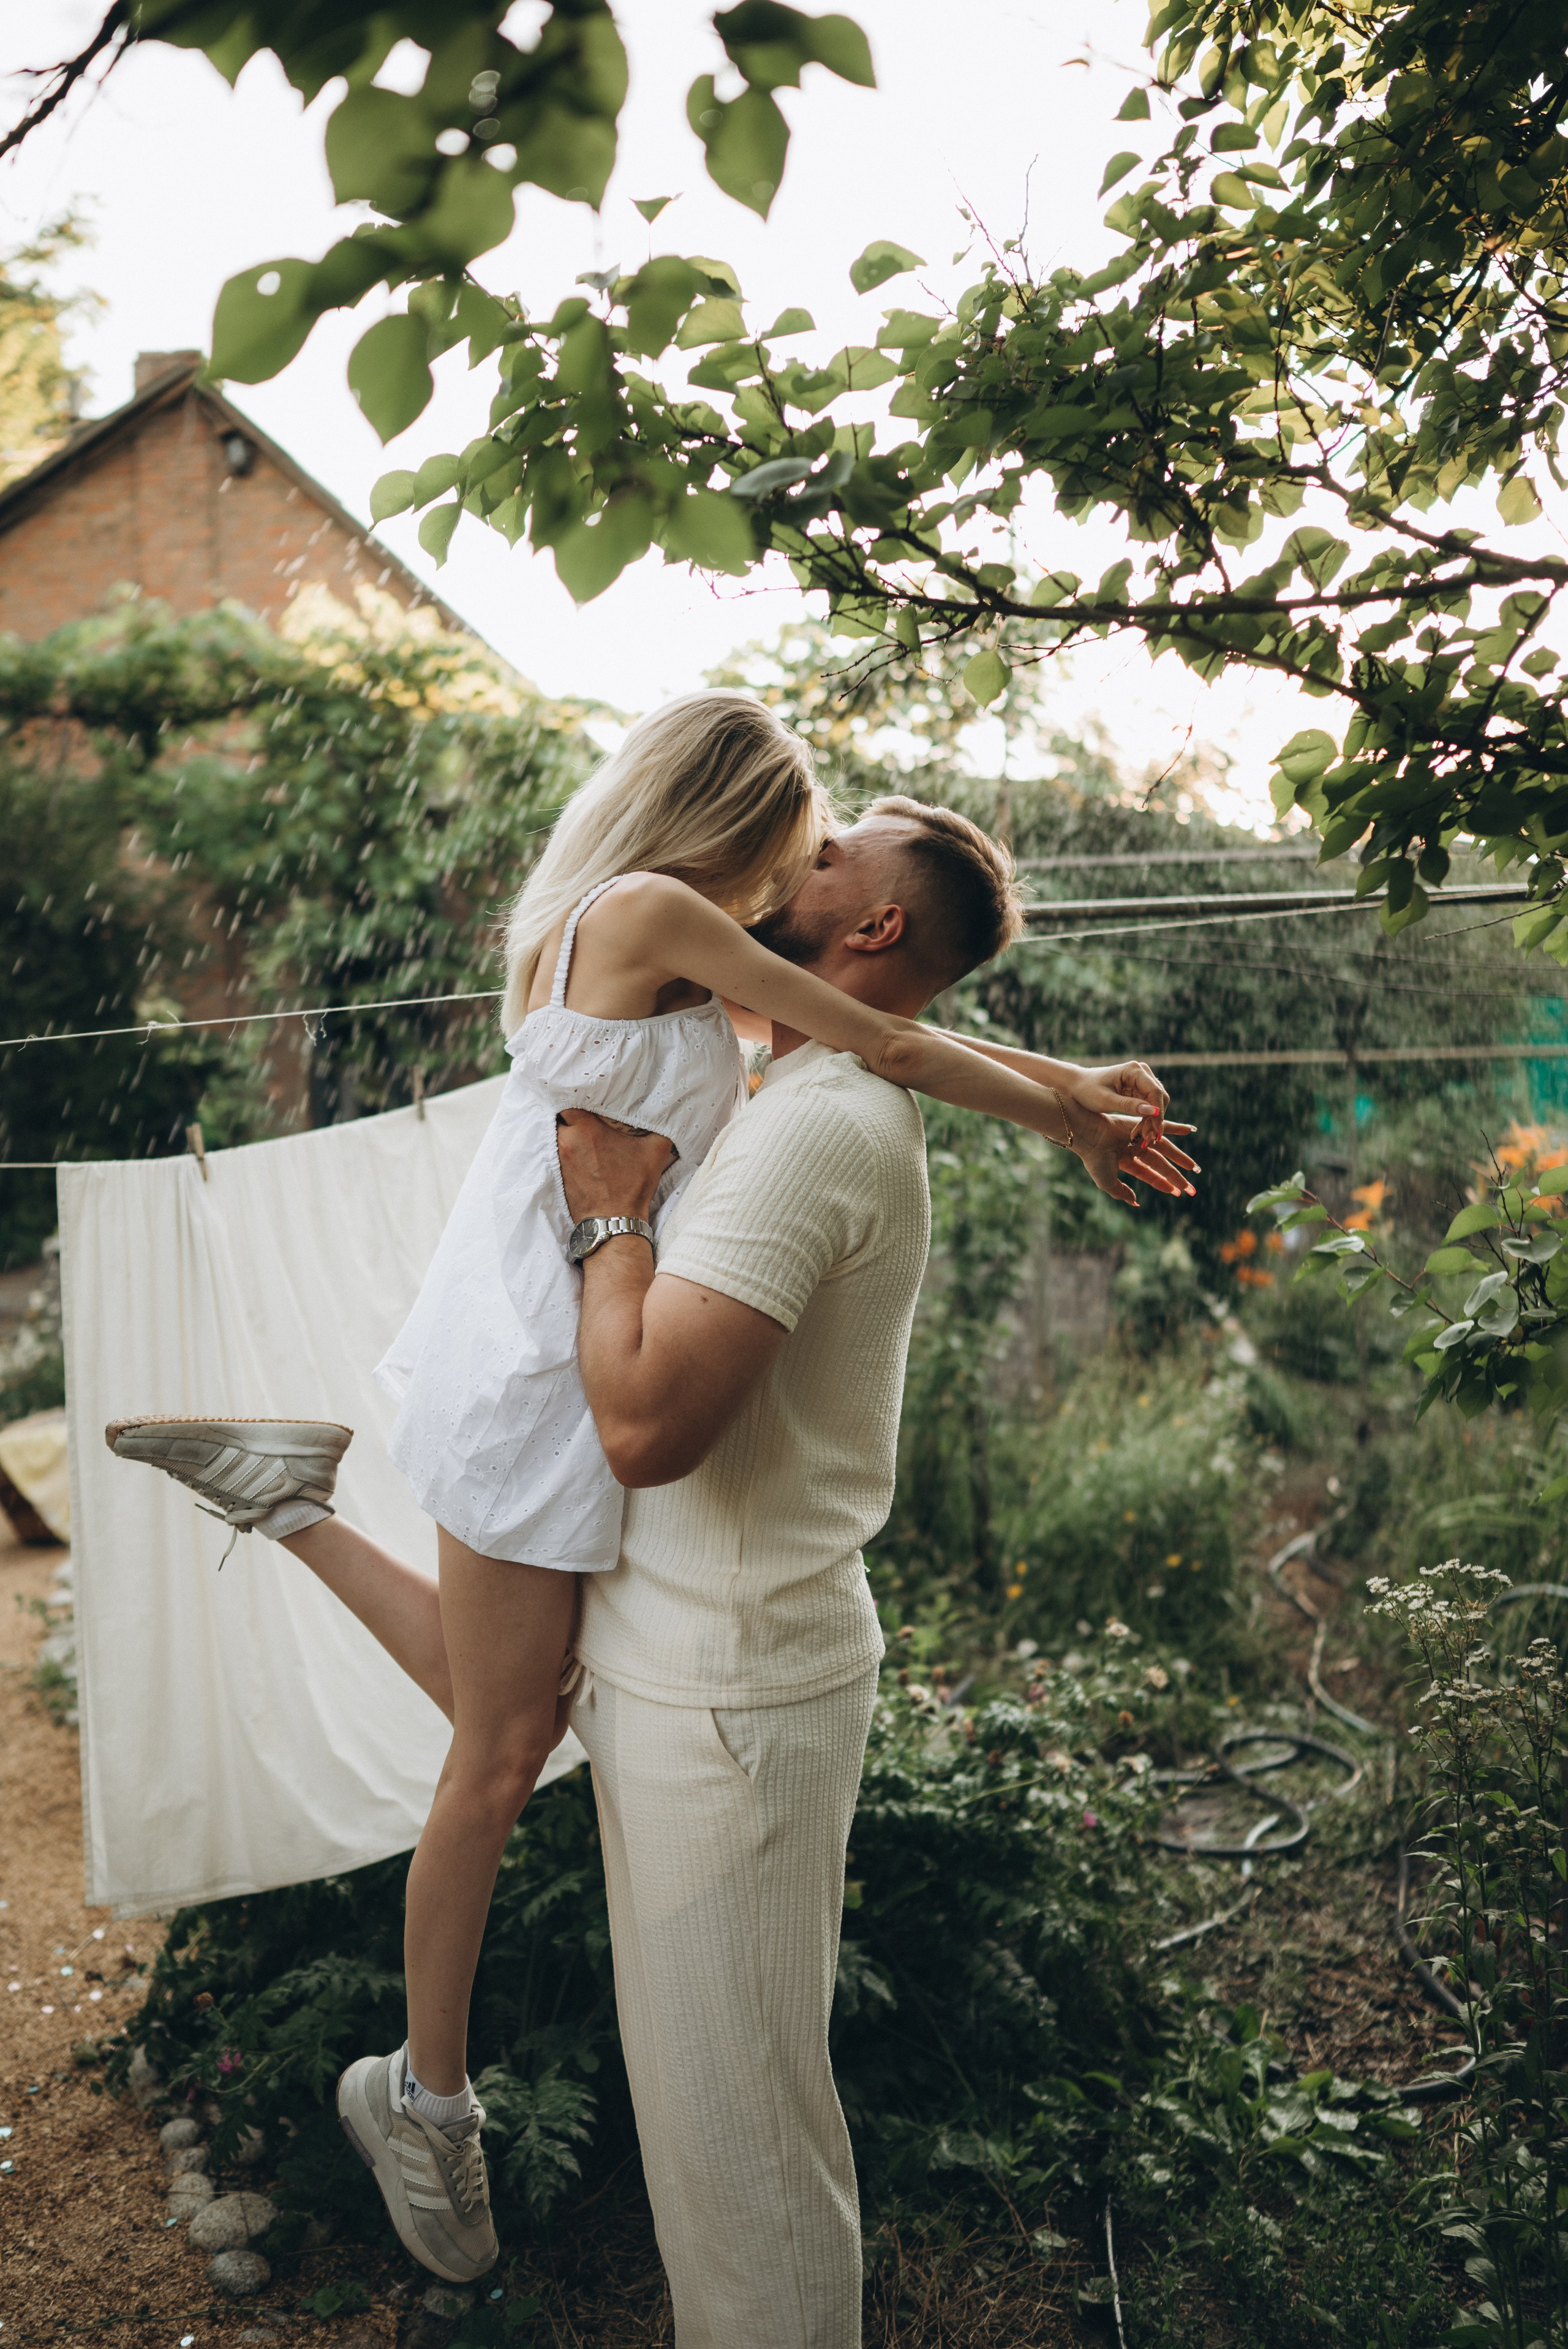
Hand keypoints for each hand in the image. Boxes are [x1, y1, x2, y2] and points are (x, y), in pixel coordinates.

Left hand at [556, 1109, 675, 1226]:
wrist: (613, 1221)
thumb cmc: (632, 1187)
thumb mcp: (654, 1152)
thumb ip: (659, 1126)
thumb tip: (668, 1110)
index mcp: (587, 1129)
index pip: (569, 1099)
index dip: (578, 1095)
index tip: (590, 1097)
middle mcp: (567, 1141)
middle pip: (561, 1116)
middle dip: (573, 1115)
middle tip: (588, 1115)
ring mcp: (558, 1158)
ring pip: (557, 1134)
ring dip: (568, 1132)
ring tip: (584, 1134)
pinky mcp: (556, 1173)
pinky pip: (556, 1152)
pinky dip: (566, 1150)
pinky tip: (581, 1152)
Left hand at [1066, 1060, 1169, 1129]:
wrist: (1076, 1085)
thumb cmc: (1087, 1090)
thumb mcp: (1106, 1101)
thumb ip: (1129, 1106)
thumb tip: (1153, 1111)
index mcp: (1134, 1070)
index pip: (1155, 1092)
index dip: (1158, 1113)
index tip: (1155, 1131)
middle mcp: (1141, 1072)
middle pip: (1159, 1098)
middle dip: (1156, 1119)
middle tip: (1148, 1139)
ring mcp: (1141, 1080)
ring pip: (1156, 1103)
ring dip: (1152, 1121)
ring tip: (1142, 1138)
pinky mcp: (1139, 1089)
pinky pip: (1149, 1105)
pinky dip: (1146, 1119)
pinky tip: (1139, 1131)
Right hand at [1072, 1109, 1199, 1205]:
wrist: (1089, 1135)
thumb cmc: (1095, 1159)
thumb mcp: (1107, 1182)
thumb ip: (1121, 1192)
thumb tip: (1136, 1202)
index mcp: (1125, 1162)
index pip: (1148, 1174)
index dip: (1163, 1183)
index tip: (1177, 1193)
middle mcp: (1134, 1149)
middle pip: (1160, 1164)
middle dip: (1175, 1177)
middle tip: (1191, 1188)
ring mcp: (1140, 1136)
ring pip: (1165, 1148)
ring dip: (1181, 1158)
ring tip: (1195, 1168)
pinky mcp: (1143, 1124)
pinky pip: (1164, 1125)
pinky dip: (1178, 1128)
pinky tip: (1191, 1130)